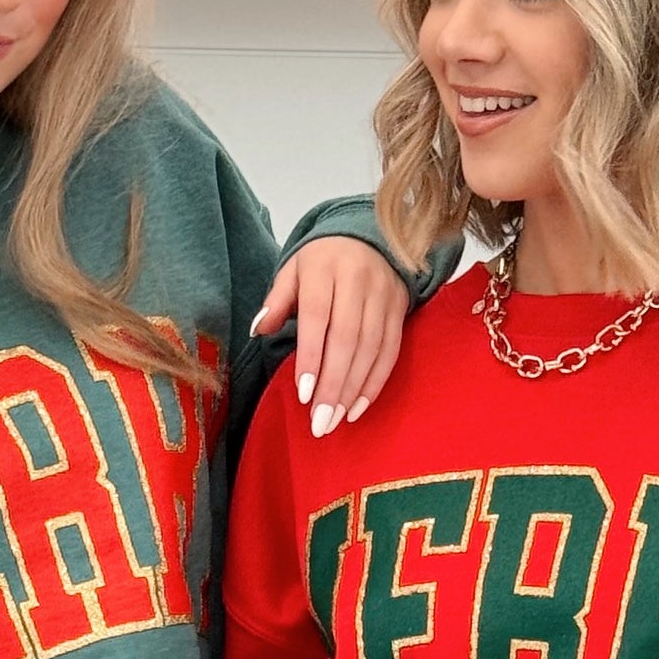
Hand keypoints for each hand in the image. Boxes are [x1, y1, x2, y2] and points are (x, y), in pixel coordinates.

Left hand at [250, 238, 405, 438]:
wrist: (368, 237)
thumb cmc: (323, 261)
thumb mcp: (294, 271)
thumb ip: (277, 300)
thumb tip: (259, 330)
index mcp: (325, 267)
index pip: (318, 317)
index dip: (311, 357)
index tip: (303, 394)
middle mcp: (358, 281)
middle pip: (347, 340)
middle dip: (333, 385)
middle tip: (319, 422)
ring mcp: (383, 295)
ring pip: (370, 350)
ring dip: (352, 391)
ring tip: (334, 420)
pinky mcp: (399, 309)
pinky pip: (390, 352)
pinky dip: (374, 383)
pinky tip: (358, 407)